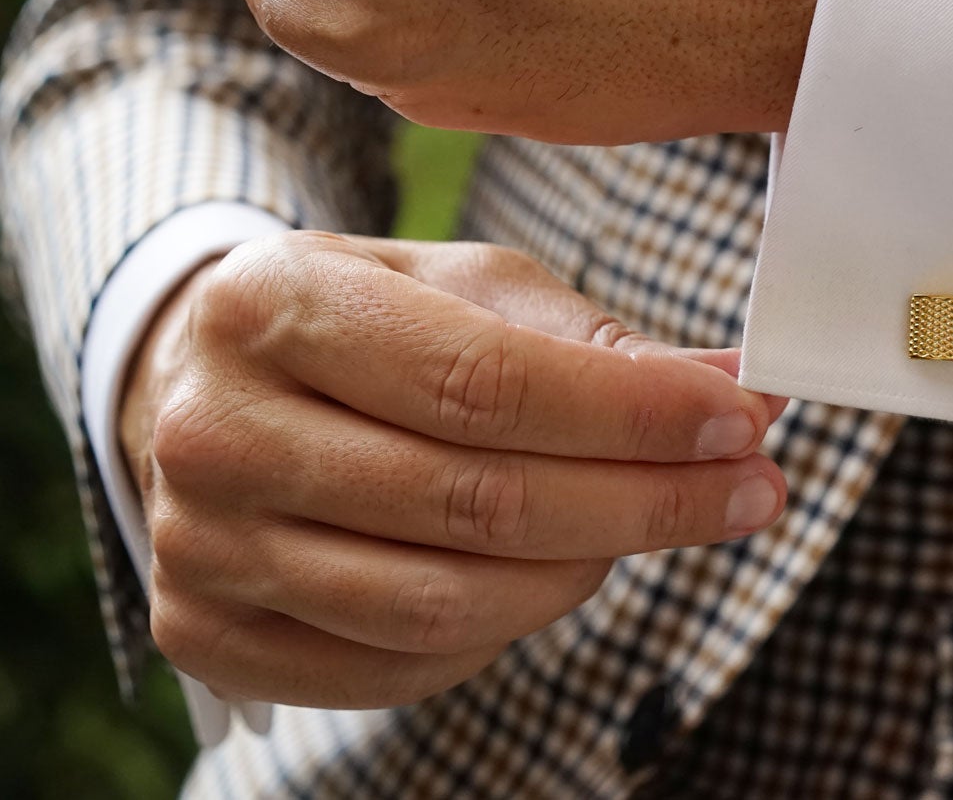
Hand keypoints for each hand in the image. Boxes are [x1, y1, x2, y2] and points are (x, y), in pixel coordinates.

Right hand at [117, 232, 785, 708]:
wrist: (206, 384)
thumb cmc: (365, 320)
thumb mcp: (465, 285)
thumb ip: (592, 340)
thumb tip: (732, 389)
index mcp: (272, 305)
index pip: (485, 383)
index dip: (632, 413)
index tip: (742, 420)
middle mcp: (214, 430)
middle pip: (476, 502)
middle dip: (647, 501)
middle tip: (753, 488)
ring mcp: (199, 546)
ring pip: (444, 603)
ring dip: (589, 571)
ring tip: (659, 522)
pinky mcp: (207, 636)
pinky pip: (399, 666)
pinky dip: (503, 630)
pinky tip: (557, 573)